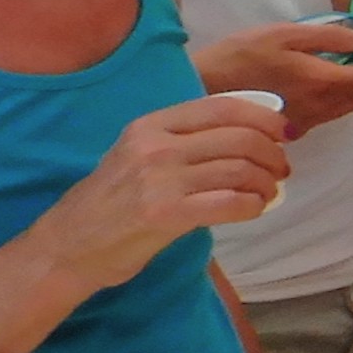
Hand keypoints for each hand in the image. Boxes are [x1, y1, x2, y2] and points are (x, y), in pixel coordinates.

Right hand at [32, 98, 287, 289]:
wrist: (69, 244)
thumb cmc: (111, 202)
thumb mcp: (140, 154)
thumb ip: (184, 140)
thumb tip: (249, 135)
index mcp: (151, 124)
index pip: (222, 107)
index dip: (263, 118)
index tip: (283, 133)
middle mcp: (156, 145)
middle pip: (239, 137)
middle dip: (272, 153)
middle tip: (281, 170)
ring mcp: (159, 179)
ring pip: (240, 169)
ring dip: (266, 182)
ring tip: (268, 193)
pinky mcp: (165, 214)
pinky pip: (230, 202)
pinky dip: (253, 205)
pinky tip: (253, 209)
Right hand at [193, 17, 352, 134]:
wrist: (202, 88)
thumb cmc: (241, 55)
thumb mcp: (283, 33)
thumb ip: (326, 36)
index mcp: (322, 80)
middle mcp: (321, 106)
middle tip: (349, 55)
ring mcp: (307, 122)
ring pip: (342, 108)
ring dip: (343, 90)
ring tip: (326, 69)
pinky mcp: (291, 130)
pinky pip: (322, 116)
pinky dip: (325, 102)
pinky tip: (305, 86)